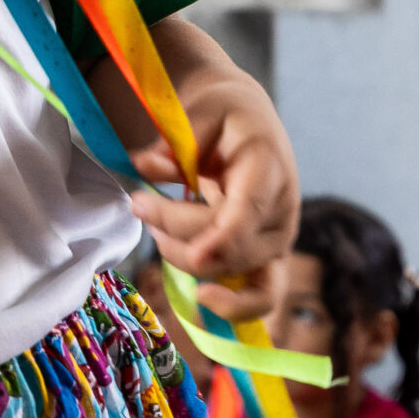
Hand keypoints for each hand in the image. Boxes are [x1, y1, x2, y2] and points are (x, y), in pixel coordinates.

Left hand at [128, 66, 297, 323]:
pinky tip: (202, 301)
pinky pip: (261, 297)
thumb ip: (173, 142)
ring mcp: (277, 240)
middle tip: (137, 202)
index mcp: (268, 167)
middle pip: (226, 243)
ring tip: (156, 226)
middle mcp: (281, 211)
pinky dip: (233, 307)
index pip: (249, 211)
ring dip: (184, 257)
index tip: (195, 254)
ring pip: (230, 271)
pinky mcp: (269, 259)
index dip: (224, 237)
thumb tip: (143, 166)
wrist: (249, 123)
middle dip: (173, 229)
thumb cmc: (225, 115)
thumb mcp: (200, 111)